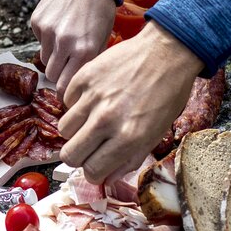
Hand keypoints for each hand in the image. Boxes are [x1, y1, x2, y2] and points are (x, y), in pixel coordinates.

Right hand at [30, 0, 116, 95]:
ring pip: (43, 60)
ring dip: (52, 56)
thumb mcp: (103, 41)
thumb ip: (88, 64)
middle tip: (67, 65)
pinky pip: (38, 40)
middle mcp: (64, 43)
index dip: (65, 92)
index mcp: (84, 51)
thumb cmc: (100, 13)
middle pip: (51, 76)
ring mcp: (48, 31)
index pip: (65, 87)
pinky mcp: (37, 21)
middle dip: (58, 74)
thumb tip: (77, 86)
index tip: (67, 93)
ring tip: (65, 41)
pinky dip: (46, 38)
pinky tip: (59, 26)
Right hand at [58, 21, 204, 183]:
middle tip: (88, 148)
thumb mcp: (156, 133)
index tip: (96, 166)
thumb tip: (108, 178)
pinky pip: (66, 101)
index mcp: (128, 138)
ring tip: (90, 121)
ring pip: (63, 130)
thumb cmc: (167, 94)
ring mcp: (93, 98)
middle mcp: (106, 120)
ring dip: (75, 131)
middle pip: (70, 155)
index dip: (93, 172)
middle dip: (78, 157)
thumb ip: (130, 159)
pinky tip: (92, 100)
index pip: (92, 170)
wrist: (166, 52)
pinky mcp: (84, 77)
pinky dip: (76, 104)